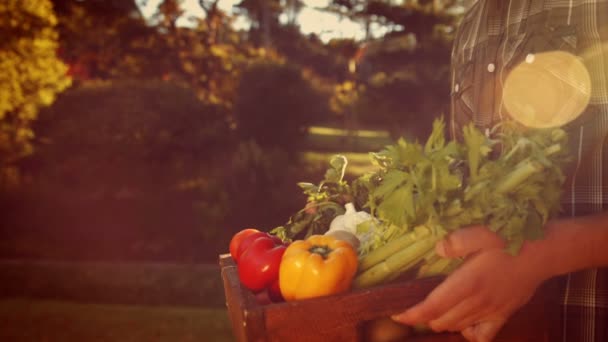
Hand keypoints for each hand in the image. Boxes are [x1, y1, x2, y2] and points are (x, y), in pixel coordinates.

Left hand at [391, 226, 547, 341]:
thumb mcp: (482, 232)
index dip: (412, 315)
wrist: (542, 252)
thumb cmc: (509, 240)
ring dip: (442, 321)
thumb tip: (438, 249)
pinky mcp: (503, 315)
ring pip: (457, 327)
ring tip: (434, 309)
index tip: (397, 314)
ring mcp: (490, 312)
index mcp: (467, 284)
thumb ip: (457, 241)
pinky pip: (482, 335)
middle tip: (415, 305)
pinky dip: (468, 333)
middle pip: (440, 320)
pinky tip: (463, 322)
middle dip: (424, 316)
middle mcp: (477, 302)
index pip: (432, 307)